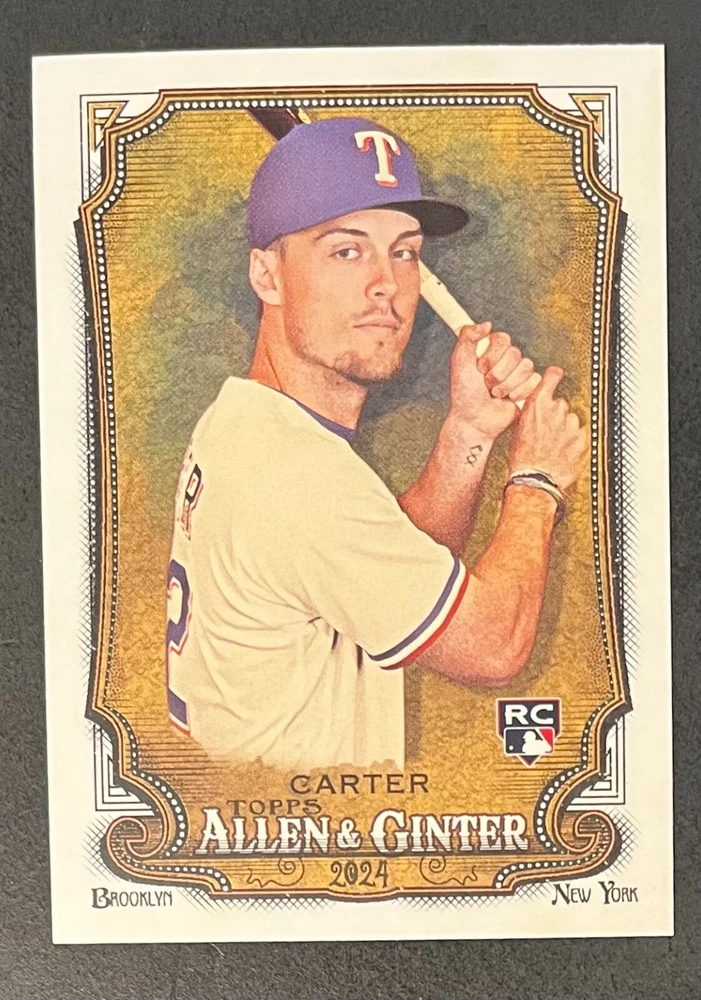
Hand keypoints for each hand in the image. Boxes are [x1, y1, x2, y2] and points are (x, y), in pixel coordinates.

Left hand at [449, 322, 539, 439]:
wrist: (474, 419)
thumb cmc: (464, 393)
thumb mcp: (460, 361)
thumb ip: (468, 337)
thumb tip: (486, 324)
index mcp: (492, 349)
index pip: (503, 339)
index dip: (492, 356)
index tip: (479, 368)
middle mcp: (507, 358)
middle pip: (515, 354)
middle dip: (497, 374)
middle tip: (486, 384)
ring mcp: (519, 372)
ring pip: (526, 367)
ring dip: (507, 385)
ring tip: (495, 394)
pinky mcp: (529, 387)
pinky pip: (535, 381)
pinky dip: (519, 392)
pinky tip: (508, 399)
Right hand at [508, 367, 586, 490]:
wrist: (534, 479)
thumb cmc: (523, 457)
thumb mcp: (520, 428)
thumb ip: (534, 413)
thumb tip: (541, 408)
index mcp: (538, 404)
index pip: (552, 376)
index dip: (554, 376)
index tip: (556, 375)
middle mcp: (556, 409)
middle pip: (561, 404)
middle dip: (557, 415)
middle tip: (547, 433)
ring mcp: (571, 423)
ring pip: (571, 420)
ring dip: (565, 429)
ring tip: (553, 446)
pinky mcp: (582, 437)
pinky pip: (579, 435)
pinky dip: (573, 442)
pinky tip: (561, 452)